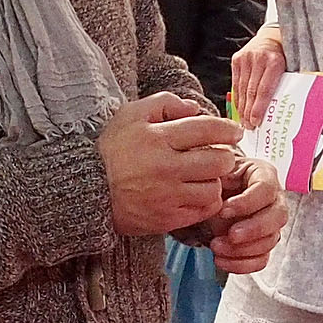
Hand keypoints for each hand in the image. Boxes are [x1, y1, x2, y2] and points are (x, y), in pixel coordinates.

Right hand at [100, 90, 241, 236]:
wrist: (86, 191)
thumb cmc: (111, 150)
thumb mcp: (130, 115)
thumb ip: (165, 104)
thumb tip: (196, 108)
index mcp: (158, 138)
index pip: (207, 129)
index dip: (228, 129)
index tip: (235, 132)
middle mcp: (166, 167)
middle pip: (218, 161)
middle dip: (225, 156)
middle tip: (220, 155)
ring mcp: (168, 196)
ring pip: (214, 188)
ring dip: (214, 181)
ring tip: (204, 177)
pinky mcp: (167, 219)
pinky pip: (203, 211)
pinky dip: (206, 202)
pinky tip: (198, 194)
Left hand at [191, 157, 285, 274]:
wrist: (210, 196)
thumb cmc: (215, 180)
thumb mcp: (215, 172)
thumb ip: (218, 180)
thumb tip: (217, 195)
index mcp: (264, 175)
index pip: (266, 189)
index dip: (247, 202)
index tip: (223, 211)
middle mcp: (274, 200)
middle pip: (278, 217)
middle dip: (254, 229)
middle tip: (231, 235)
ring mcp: (271, 224)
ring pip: (270, 241)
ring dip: (242, 249)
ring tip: (215, 246)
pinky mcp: (263, 244)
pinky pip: (261, 260)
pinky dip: (241, 264)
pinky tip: (220, 259)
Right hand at [229, 26, 285, 124]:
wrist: (272, 35)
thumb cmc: (285, 54)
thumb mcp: (291, 67)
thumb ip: (288, 85)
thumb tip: (286, 111)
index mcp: (275, 61)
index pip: (264, 90)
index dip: (259, 108)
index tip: (256, 122)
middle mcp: (258, 58)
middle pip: (251, 92)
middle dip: (249, 112)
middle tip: (250, 126)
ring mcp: (246, 58)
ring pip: (241, 89)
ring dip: (242, 107)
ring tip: (244, 121)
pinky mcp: (237, 59)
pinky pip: (236, 83)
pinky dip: (237, 97)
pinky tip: (239, 108)